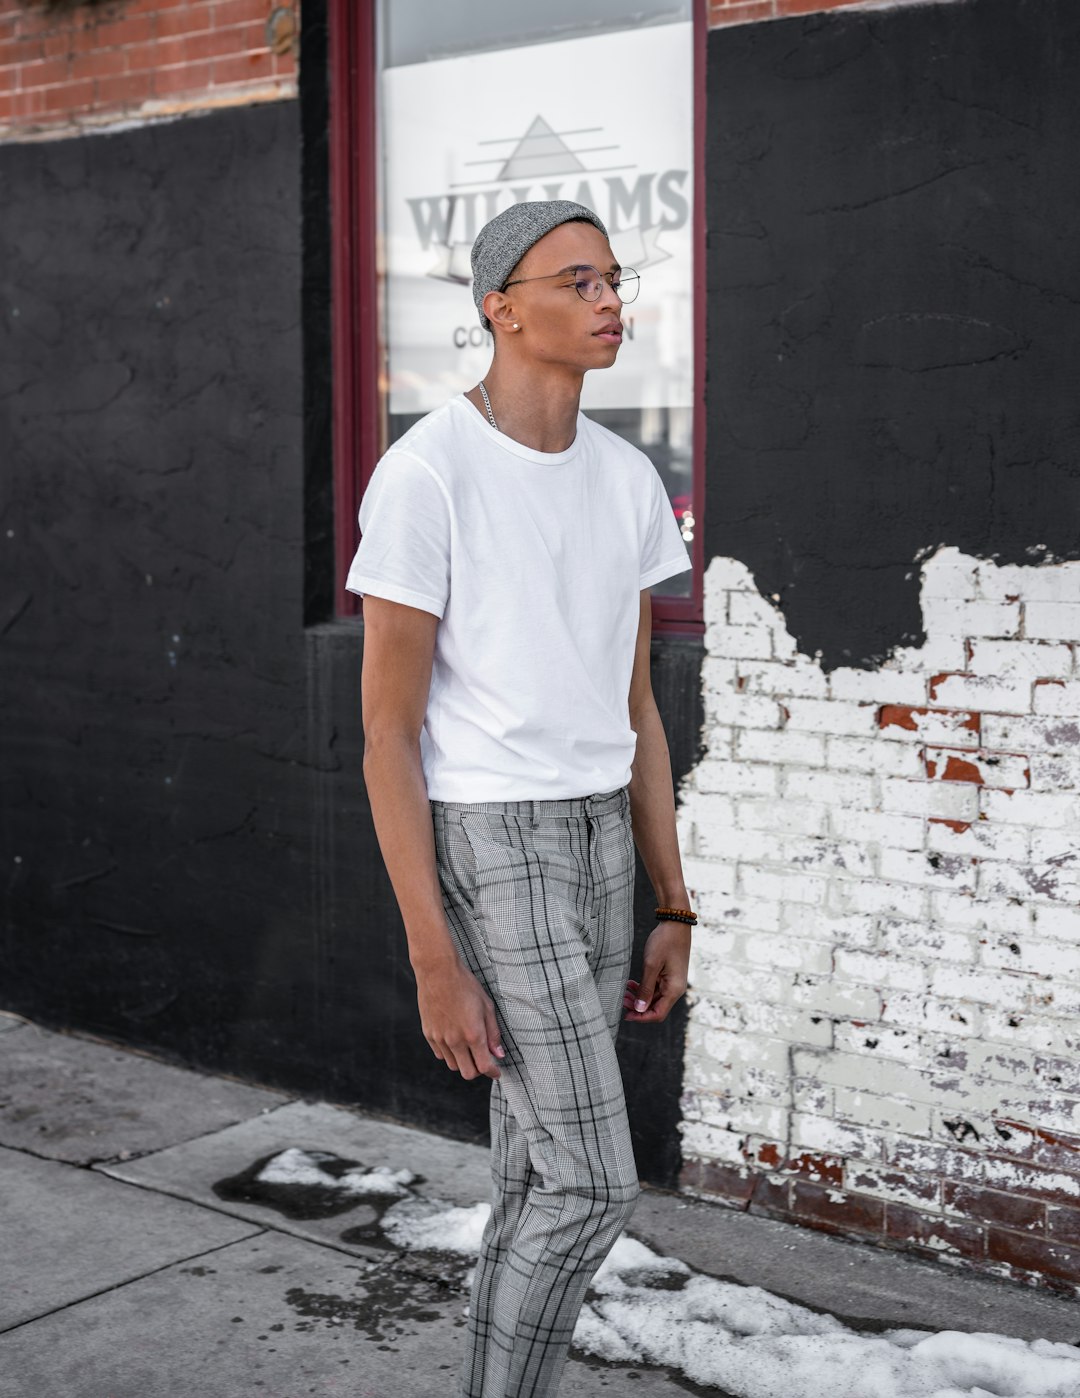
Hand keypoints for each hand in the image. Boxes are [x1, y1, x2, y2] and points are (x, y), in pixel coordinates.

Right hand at [416, 958, 505, 1080]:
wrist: (438, 972)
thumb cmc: (465, 986)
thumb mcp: (487, 1006)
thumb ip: (493, 1033)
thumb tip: (498, 1054)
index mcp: (473, 1034)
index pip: (484, 1066)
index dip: (493, 1072)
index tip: (496, 1071)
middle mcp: (455, 1041)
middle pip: (468, 1073)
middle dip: (478, 1070)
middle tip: (483, 1060)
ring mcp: (440, 1039)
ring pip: (453, 1065)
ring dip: (463, 1062)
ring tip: (468, 1047)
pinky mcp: (428, 1034)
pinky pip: (440, 1054)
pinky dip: (449, 1053)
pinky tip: (454, 1040)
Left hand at [622, 921, 690, 1022]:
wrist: (675, 924)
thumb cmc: (664, 942)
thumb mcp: (651, 965)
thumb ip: (645, 988)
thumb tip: (639, 1009)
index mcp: (674, 989)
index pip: (658, 1013)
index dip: (641, 1017)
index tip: (626, 1015)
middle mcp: (675, 989)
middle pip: (655, 1007)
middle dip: (637, 1007)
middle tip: (621, 1000)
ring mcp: (672, 982)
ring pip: (653, 998)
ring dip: (638, 997)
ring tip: (623, 992)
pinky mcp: (668, 976)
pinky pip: (654, 988)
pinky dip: (642, 988)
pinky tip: (630, 983)